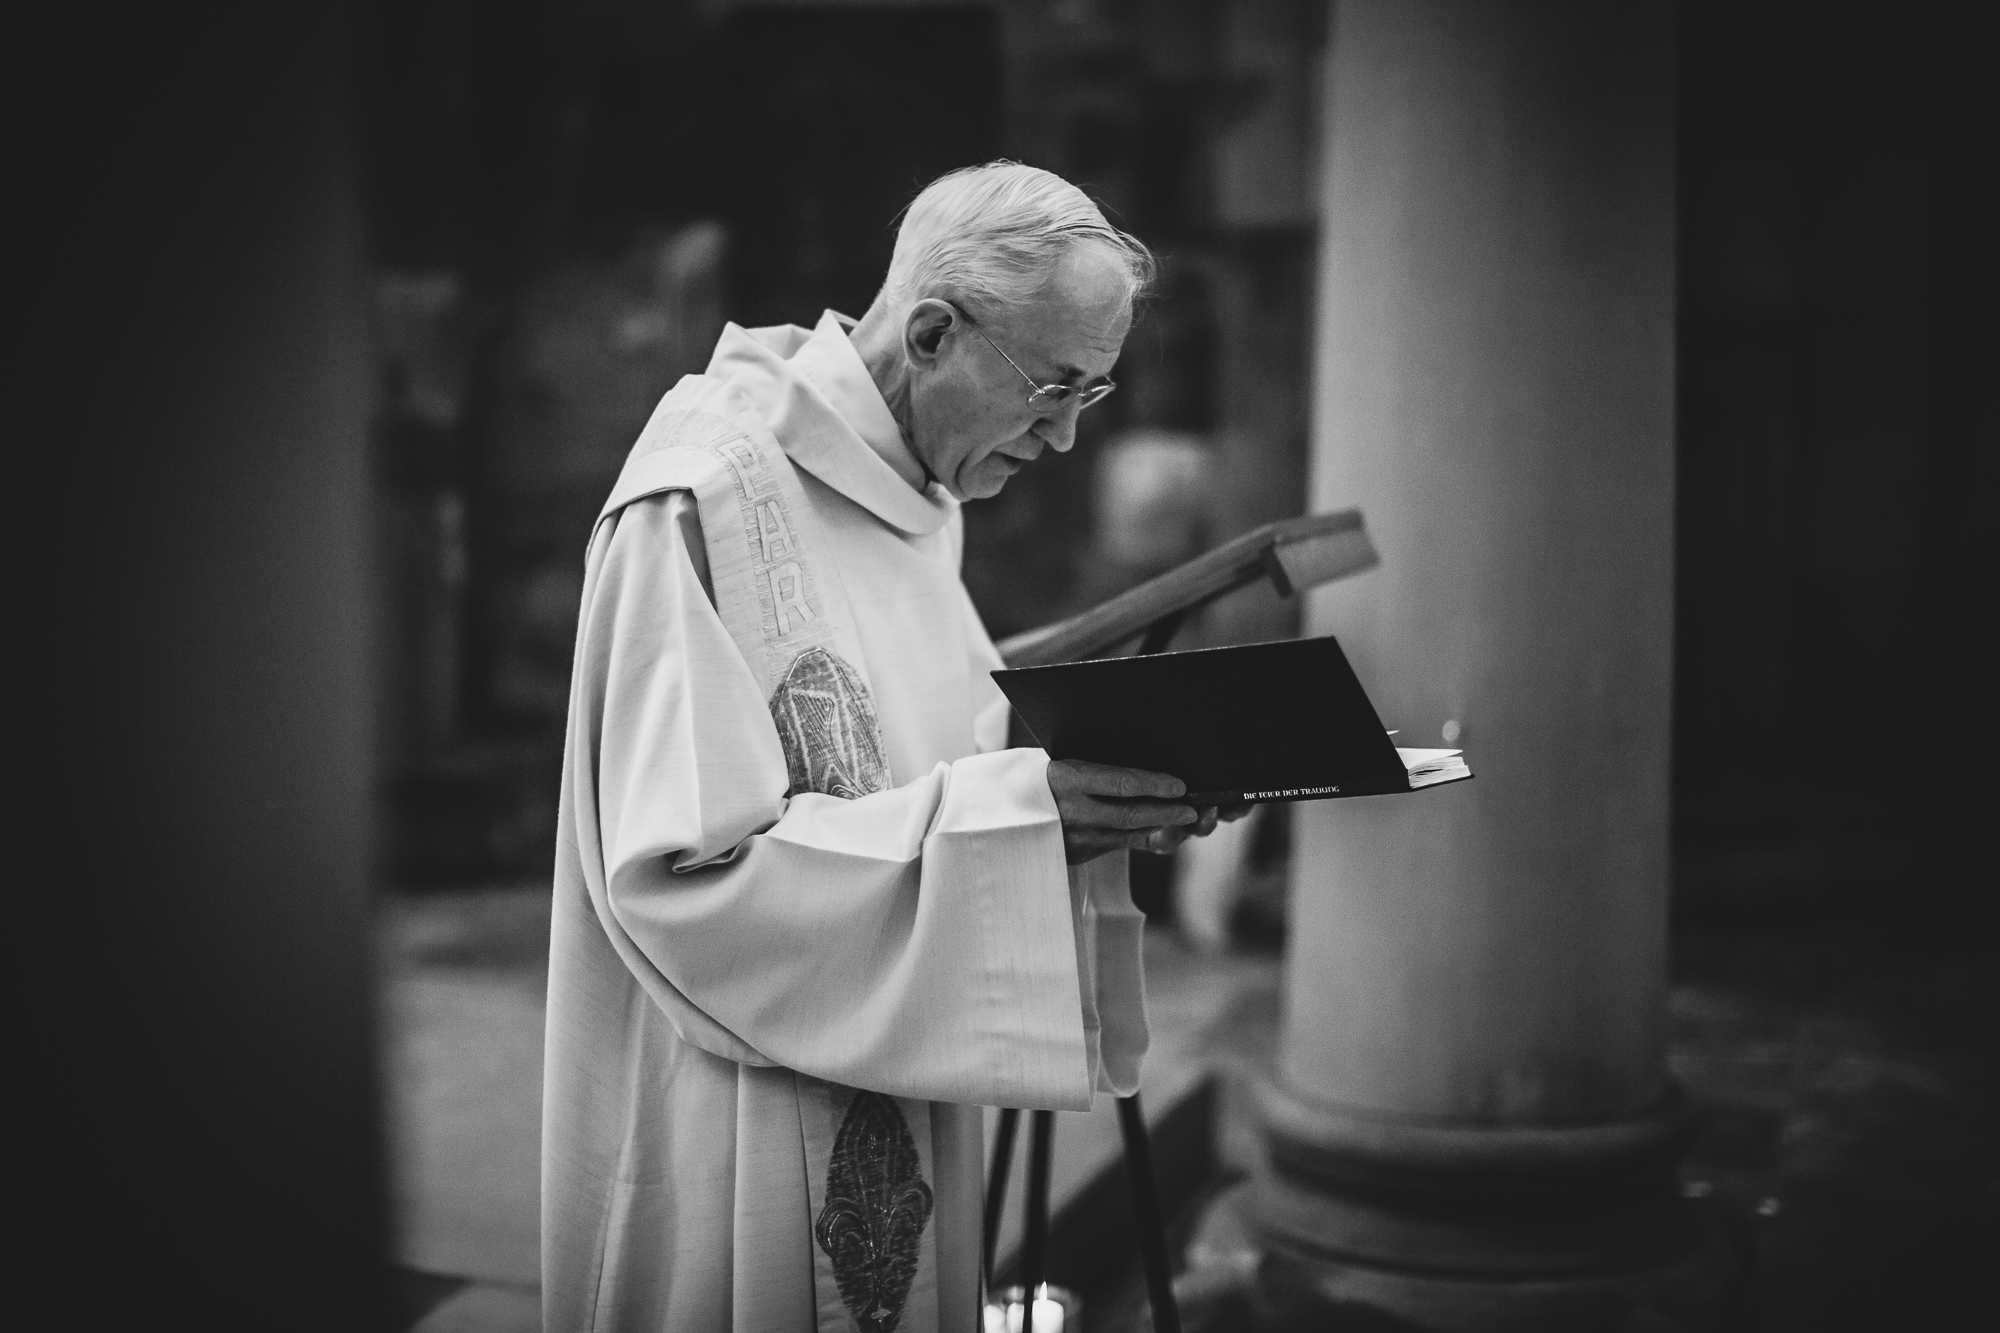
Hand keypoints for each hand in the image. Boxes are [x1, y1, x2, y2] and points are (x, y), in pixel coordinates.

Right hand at [1047, 759, 1205, 864]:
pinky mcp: (1076, 855)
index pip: (1119, 783)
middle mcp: (1069, 812)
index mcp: (1064, 779)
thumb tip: (1146, 771)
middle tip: (1193, 809)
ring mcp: (1073, 839)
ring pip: (1127, 835)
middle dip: (1167, 813)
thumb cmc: (1037, 775)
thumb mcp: (1062, 762)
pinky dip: (1141, 835)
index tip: (1180, 785)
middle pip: (1129, 815)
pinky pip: (1116, 845)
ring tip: (1185, 820)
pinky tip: (1160, 829)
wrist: (1000, 810)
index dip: (1154, 785)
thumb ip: (1098, 769)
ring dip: (1160, 828)